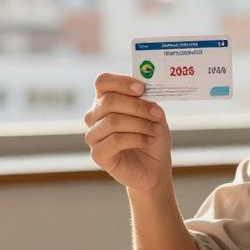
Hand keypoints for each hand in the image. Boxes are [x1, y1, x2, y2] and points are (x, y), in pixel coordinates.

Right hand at [84, 73, 172, 191]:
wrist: (154, 167)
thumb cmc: (152, 136)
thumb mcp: (155, 114)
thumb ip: (148, 101)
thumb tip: (144, 91)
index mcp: (105, 100)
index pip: (103, 82)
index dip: (121, 82)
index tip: (142, 88)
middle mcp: (94, 116)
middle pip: (109, 101)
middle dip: (137, 106)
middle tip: (156, 113)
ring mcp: (93, 135)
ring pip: (113, 121)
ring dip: (140, 124)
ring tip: (155, 130)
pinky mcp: (97, 154)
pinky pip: (115, 140)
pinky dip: (136, 138)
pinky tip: (147, 141)